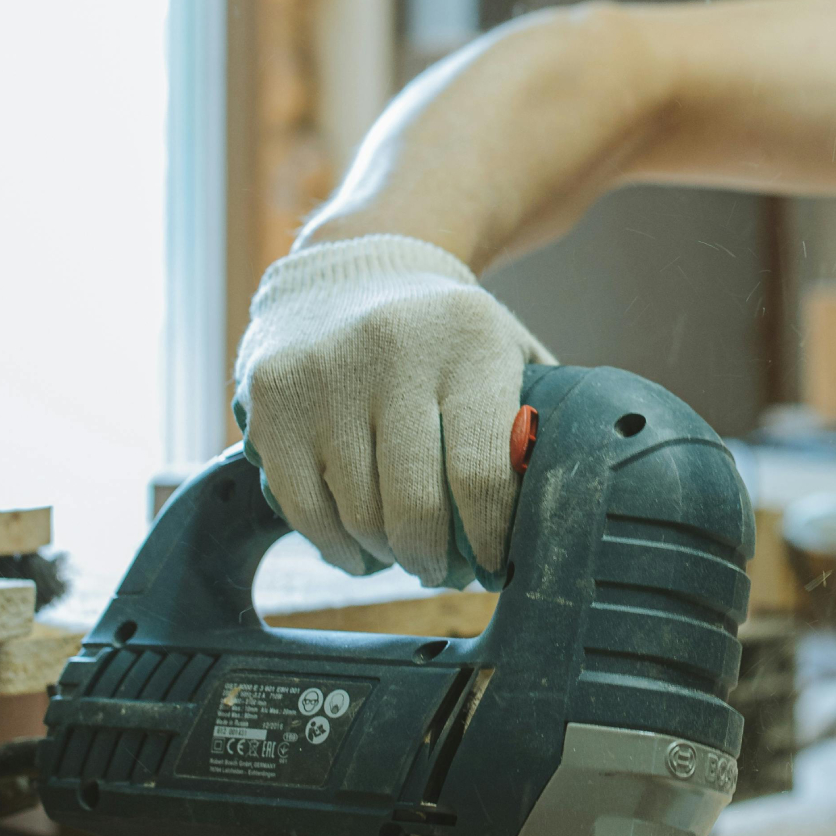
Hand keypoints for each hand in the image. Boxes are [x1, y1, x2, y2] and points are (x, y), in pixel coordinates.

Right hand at [231, 235, 554, 584]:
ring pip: (357, 514)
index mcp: (469, 343)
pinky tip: (355, 550)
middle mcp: (392, 350)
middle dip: (432, 560)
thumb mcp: (507, 352)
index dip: (489, 539)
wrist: (355, 264)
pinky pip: (302, 506)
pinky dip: (332, 545)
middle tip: (442, 571)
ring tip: (402, 556)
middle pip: (413, 505)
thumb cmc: (448, 336)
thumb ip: (536, 422)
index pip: (481, 474)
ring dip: (385, 555)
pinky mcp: (273, 394)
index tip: (494, 564)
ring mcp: (324, 372)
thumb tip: (562, 514)